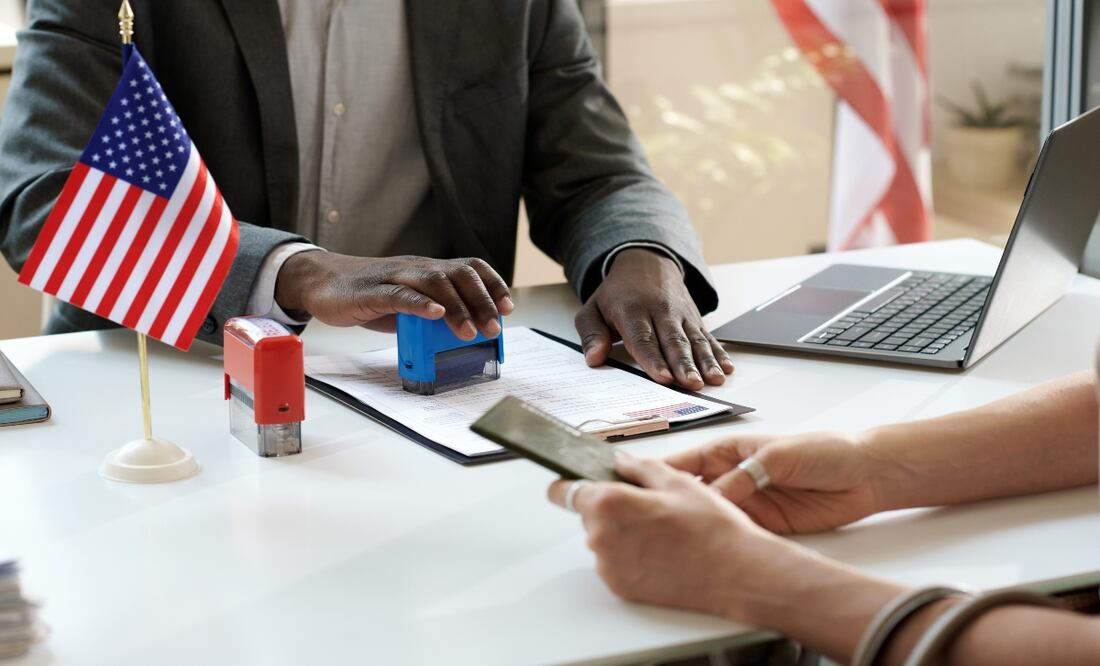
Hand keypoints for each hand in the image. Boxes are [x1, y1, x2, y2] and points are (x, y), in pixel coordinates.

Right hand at [275, 251, 513, 337]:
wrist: (322, 282)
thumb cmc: (368, 294)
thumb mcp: (408, 303)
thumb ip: (432, 314)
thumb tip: (464, 334)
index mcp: (428, 269)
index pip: (469, 267)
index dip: (492, 284)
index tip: (507, 307)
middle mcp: (416, 268)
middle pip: (458, 274)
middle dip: (481, 301)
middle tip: (493, 327)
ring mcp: (394, 277)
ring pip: (434, 283)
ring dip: (457, 307)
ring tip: (470, 330)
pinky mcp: (372, 292)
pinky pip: (400, 294)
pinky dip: (421, 304)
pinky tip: (436, 314)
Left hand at [547, 454, 808, 623]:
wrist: (737, 573)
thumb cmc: (711, 527)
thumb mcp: (676, 481)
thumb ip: (638, 468)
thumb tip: (619, 462)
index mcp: (608, 504)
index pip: (564, 491)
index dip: (570, 483)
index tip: (576, 481)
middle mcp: (600, 538)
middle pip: (589, 515)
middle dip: (611, 507)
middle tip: (651, 506)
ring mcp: (609, 566)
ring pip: (604, 540)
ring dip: (622, 533)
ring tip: (664, 532)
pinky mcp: (621, 588)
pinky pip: (616, 563)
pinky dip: (631, 557)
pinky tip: (663, 553)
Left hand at [575, 248, 732, 389]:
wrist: (646, 262)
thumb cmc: (617, 293)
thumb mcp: (593, 309)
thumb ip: (591, 334)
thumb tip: (593, 359)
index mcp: (632, 310)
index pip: (643, 338)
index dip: (653, 360)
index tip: (663, 379)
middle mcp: (660, 311)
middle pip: (674, 341)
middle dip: (684, 364)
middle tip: (692, 384)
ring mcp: (681, 314)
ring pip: (695, 339)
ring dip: (706, 361)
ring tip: (713, 380)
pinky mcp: (694, 318)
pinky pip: (708, 336)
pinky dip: (719, 352)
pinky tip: (726, 367)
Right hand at [664, 432, 884, 533]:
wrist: (865, 476)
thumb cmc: (825, 450)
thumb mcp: (777, 456)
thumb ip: (744, 476)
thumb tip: (715, 497)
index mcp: (729, 452)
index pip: (684, 463)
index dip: (658, 473)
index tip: (634, 485)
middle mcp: (732, 477)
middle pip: (690, 494)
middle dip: (668, 505)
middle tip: (646, 520)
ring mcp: (747, 503)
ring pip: (709, 517)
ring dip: (693, 526)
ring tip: (669, 539)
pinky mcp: (763, 526)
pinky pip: (734, 533)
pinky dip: (722, 541)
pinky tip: (707, 550)